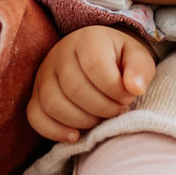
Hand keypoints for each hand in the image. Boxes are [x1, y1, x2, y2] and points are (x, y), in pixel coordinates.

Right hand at [28, 25, 154, 143]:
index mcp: (87, 39)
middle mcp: (60, 53)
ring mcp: (44, 74)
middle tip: (118, 110)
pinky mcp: (35, 94)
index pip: (95, 66)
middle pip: (75, 89)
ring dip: (82, 121)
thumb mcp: (137, 57)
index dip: (115, 89)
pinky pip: (35, 116)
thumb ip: (140, 69)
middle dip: (102, 108)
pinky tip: (76, 135)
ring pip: (53, 104)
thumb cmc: (120, 59)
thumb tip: (135, 88)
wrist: (99, 56)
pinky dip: (54, 131)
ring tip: (101, 119)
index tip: (128, 97)